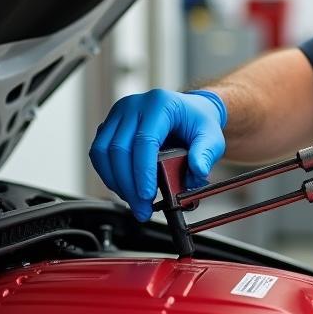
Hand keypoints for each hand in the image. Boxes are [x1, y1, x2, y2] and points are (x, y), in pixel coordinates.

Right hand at [88, 89, 226, 220]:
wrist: (190, 110)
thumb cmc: (199, 122)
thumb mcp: (212, 136)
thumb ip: (206, 154)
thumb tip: (197, 172)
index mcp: (159, 104)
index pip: (144, 140)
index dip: (143, 171)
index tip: (147, 195)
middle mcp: (134, 106)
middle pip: (119, 149)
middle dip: (129, 185)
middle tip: (142, 209)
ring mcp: (119, 114)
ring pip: (103, 152)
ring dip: (116, 182)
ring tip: (134, 202)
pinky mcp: (110, 126)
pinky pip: (99, 153)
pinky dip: (109, 175)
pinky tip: (125, 188)